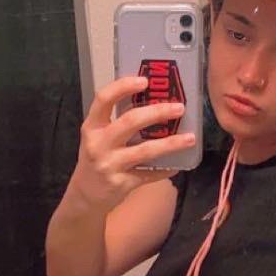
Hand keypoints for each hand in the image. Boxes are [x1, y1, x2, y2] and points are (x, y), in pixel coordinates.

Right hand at [70, 75, 196, 210]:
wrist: (84, 195)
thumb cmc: (95, 159)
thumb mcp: (97, 136)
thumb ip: (116, 120)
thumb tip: (153, 100)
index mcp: (92, 126)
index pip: (103, 99)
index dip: (124, 86)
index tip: (145, 80)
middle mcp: (99, 144)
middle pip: (130, 121)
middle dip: (158, 112)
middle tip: (179, 107)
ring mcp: (110, 165)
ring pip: (145, 150)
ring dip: (171, 143)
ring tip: (190, 138)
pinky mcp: (122, 183)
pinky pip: (150, 174)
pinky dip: (166, 169)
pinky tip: (178, 164)